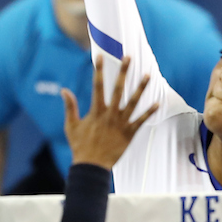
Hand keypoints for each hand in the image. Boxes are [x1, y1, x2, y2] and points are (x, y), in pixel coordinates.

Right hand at [62, 55, 155, 169]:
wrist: (91, 166)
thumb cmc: (80, 146)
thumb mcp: (71, 125)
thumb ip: (69, 106)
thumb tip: (64, 90)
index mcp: (96, 111)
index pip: (97, 85)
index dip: (98, 70)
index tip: (100, 56)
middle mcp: (110, 114)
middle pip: (118, 89)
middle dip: (123, 72)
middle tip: (128, 57)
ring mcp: (121, 123)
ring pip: (133, 102)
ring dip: (141, 88)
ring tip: (148, 75)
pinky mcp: (129, 134)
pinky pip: (141, 121)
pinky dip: (149, 112)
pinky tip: (158, 103)